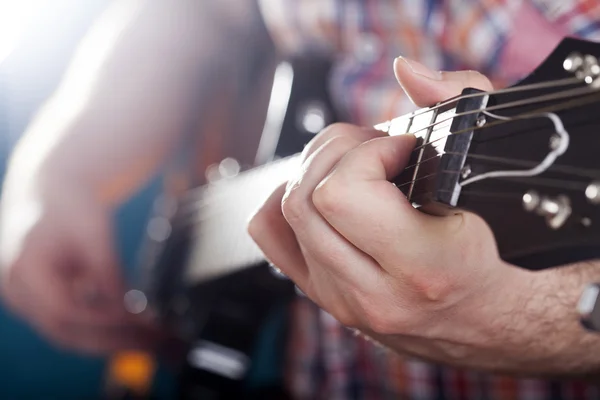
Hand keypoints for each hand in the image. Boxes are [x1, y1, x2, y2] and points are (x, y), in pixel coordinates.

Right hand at [0, 160, 153, 354]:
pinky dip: (105, 330)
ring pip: (70, 334)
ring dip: (113, 340)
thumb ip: (108, 270)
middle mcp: (17, 291)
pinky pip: (73, 326)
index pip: (62, 309)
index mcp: (24, 268)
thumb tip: (132, 309)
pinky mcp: (41, 306)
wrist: (50, 194)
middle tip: (156, 340)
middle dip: (113, 340)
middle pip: (65, 331)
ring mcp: (26, 302)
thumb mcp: (94, 231)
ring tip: (154, 338)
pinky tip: (137, 328)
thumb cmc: (71, 206)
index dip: (102, 319)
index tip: (138, 320)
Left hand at [248, 57, 587, 373]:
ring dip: (314, 171)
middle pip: (305, 198)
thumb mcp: (498, 174)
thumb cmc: (498, 252)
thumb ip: (460, 104)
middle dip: (338, 152)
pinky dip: (284, 203)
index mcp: (424, 267)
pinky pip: (271, 238)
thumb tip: (407, 72)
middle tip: (375, 150)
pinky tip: (319, 192)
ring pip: (284, 214)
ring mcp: (342, 300)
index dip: (366, 152)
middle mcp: (374, 293)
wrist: (493, 320)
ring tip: (354, 167)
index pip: (343, 194)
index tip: (401, 148)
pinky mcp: (324, 297)